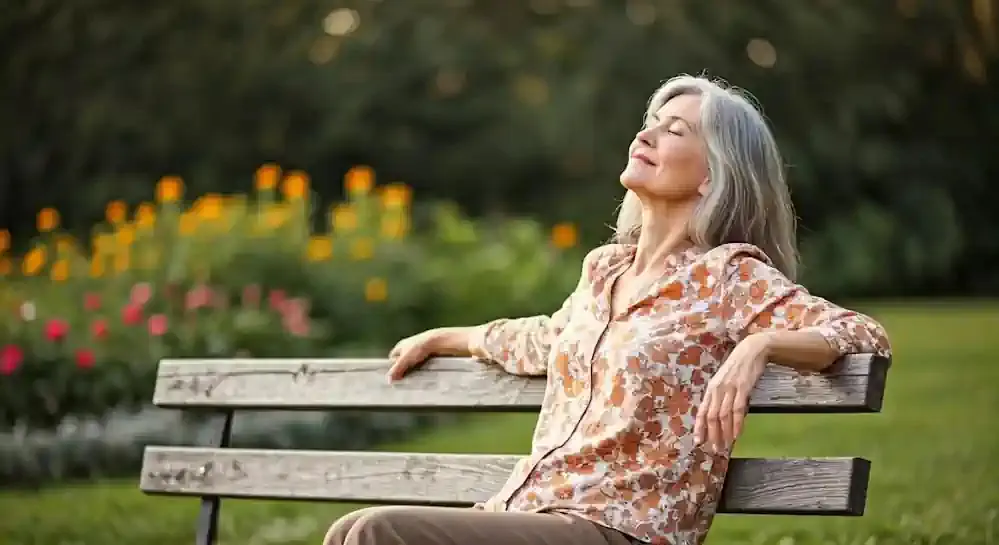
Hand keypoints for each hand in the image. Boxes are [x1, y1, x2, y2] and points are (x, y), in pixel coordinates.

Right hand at [386, 327, 471, 381]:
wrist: (438, 341)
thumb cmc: (419, 347)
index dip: (393, 367)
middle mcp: (408, 347)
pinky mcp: (427, 353)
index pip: (392, 358)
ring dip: (413, 369)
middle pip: (402, 361)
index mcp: (400, 346)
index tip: (395, 376)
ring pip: (413, 363)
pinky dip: (422, 368)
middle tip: (405, 379)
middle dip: (404, 370)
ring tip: (415, 377)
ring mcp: (418, 350)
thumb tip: (388, 379)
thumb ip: (396, 369)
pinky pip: (422, 363)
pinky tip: (424, 372)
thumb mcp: (405, 360)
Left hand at [694, 333, 771, 451]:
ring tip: (725, 446)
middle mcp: (717, 390)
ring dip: (724, 433)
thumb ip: (720, 397)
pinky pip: (737, 409)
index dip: (699, 427)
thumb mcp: (724, 381)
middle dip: (712, 435)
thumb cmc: (737, 368)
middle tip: (715, 449)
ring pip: (723, 415)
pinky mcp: (742, 388)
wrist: (751, 351)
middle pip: (711, 416)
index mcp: (711, 389)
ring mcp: (729, 389)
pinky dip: (737, 423)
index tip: (699, 442)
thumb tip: (718, 416)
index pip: (701, 411)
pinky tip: (737, 434)